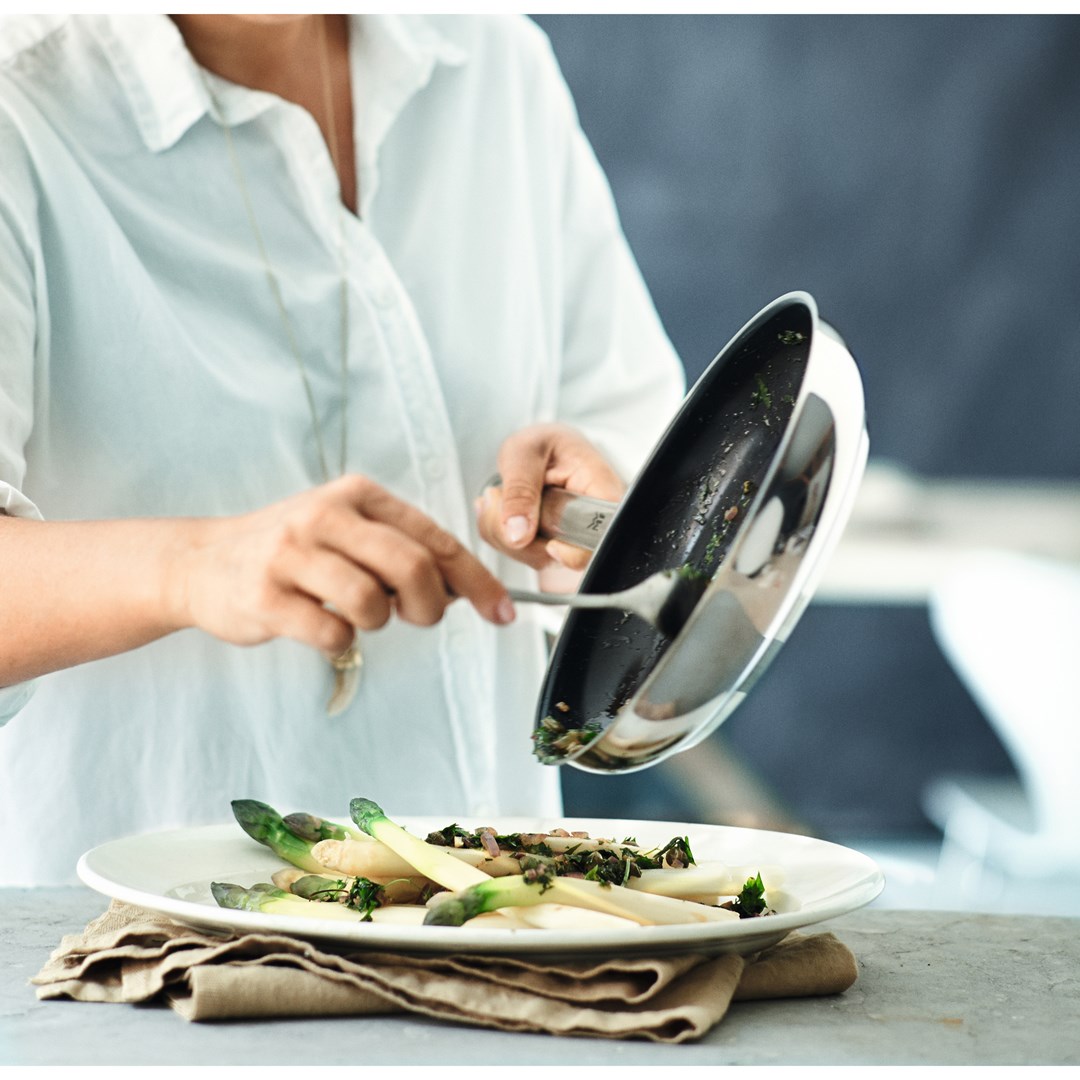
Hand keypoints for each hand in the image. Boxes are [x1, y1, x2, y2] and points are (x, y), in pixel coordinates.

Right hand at [170, 475, 513, 658]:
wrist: (202, 562)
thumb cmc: (292, 550)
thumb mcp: (347, 530)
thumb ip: (402, 550)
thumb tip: (466, 588)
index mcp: (357, 495)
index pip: (435, 538)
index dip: (477, 580)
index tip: (502, 612)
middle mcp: (325, 515)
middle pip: (412, 566)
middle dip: (430, 605)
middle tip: (420, 618)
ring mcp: (291, 553)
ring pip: (372, 601)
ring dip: (378, 623)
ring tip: (359, 617)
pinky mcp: (265, 595)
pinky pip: (332, 631)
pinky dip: (341, 640)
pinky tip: (324, 629)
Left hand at [476, 423, 624, 571]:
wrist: (537, 448)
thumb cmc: (541, 443)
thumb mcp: (524, 453)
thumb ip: (521, 491)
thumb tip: (518, 535)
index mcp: (600, 490)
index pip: (602, 537)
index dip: (575, 553)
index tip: (548, 544)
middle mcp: (590, 520)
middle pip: (562, 556)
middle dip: (519, 534)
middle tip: (496, 495)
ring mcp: (569, 537)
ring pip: (535, 558)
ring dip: (502, 532)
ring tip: (497, 494)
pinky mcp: (548, 545)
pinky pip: (519, 553)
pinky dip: (498, 533)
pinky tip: (497, 507)